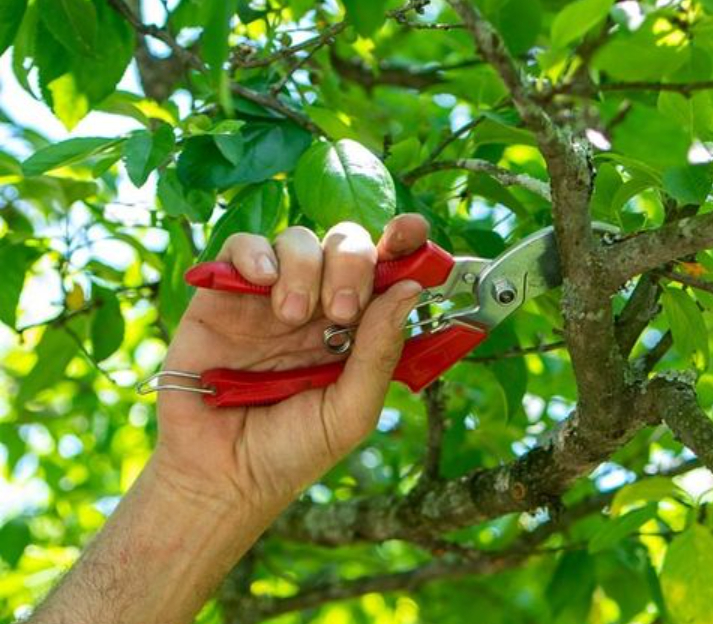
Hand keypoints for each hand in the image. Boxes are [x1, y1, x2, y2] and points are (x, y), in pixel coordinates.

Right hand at [155, 215, 428, 517]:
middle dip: (353, 264)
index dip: (405, 243)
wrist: (221, 476)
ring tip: (292, 316)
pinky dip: (255, 254)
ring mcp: (270, 297)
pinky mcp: (222, 296)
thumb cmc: (290, 450)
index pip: (387, 270)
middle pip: (346, 244)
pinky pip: (241, 246)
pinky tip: (262, 285)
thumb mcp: (351, 410)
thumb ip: (379, 352)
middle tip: (342, 311)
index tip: (414, 232)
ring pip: (298, 239)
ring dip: (305, 267)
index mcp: (357, 328)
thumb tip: (410, 291)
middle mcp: (318, 304)